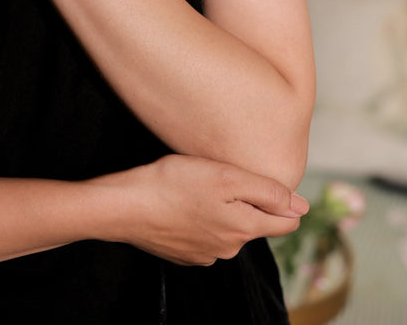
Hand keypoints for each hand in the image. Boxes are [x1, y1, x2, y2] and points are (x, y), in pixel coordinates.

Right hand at [95, 154, 307, 265]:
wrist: (125, 207)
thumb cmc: (173, 184)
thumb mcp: (225, 176)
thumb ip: (267, 191)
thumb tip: (302, 206)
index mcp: (243, 228)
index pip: (285, 223)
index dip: (285, 200)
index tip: (269, 181)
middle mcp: (229, 248)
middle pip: (254, 223)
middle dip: (249, 201)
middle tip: (226, 172)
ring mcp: (204, 254)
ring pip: (228, 229)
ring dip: (223, 209)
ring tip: (201, 183)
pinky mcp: (183, 253)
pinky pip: (204, 235)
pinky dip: (200, 219)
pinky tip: (184, 201)